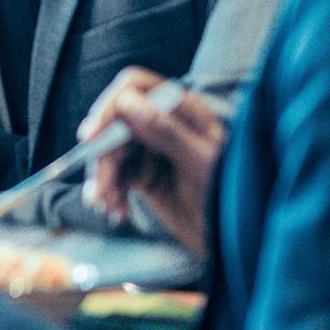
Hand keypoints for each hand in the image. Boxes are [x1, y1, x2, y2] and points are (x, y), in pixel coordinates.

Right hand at [80, 68, 223, 253]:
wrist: (237, 241)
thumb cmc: (231, 197)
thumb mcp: (200, 163)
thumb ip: (166, 131)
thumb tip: (128, 102)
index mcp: (182, 110)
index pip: (134, 88)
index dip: (109, 107)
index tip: (92, 137)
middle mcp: (163, 123)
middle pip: (115, 123)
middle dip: (103, 156)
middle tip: (101, 189)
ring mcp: (151, 148)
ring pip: (110, 151)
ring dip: (103, 179)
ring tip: (109, 206)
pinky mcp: (143, 174)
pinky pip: (114, 175)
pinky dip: (110, 192)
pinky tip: (116, 211)